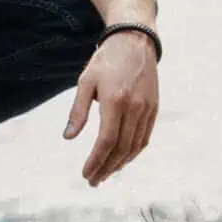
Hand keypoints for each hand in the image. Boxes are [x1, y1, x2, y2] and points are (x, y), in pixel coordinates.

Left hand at [63, 31, 158, 185]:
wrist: (134, 41)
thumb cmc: (106, 60)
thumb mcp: (86, 81)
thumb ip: (78, 111)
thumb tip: (68, 138)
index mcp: (115, 101)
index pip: (106, 141)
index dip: (96, 161)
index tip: (85, 174)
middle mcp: (134, 108)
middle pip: (121, 149)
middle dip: (106, 168)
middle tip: (93, 180)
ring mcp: (147, 109)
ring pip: (134, 147)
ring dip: (120, 164)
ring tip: (105, 173)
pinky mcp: (154, 108)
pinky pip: (144, 138)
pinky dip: (133, 153)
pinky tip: (122, 159)